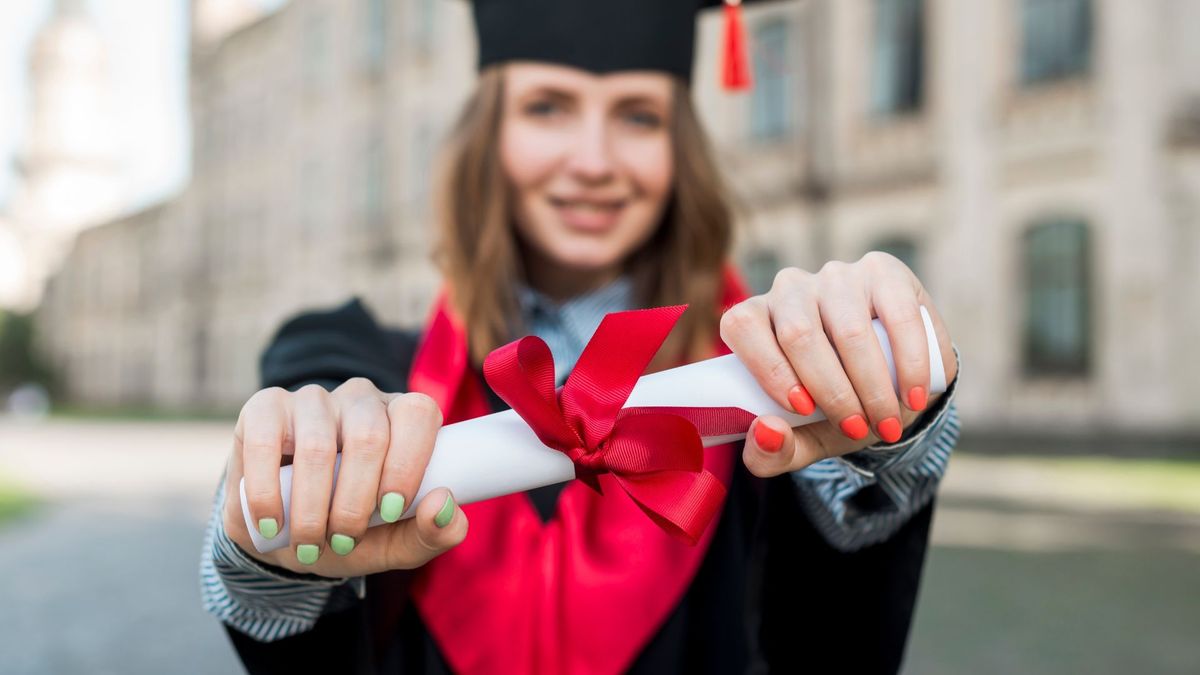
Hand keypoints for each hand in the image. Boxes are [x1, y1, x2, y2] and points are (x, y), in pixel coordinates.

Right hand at [221, 378, 467, 576]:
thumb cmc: (351, 533)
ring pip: (318, 444)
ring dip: (312, 507)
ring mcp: (312, 399)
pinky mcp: (264, 408)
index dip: (407, 464)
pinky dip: (268, 493)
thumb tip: (446, 504)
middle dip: (356, 502)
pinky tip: (272, 524)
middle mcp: (361, 399)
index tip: (389, 513)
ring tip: (309, 544)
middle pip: (369, 435)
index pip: (418, 415)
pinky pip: (266, 442)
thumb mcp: (397, 544)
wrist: (284, 539)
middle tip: (344, 542)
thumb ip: (435, 533)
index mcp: (402, 419)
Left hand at [720, 252, 957, 476]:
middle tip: (857, 430)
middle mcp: (790, 289)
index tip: (803, 410)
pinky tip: (914, 394)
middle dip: (832, 393)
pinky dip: (909, 362)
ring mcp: (836, 276)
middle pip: (799, 335)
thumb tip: (766, 432)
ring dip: (872, 385)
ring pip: (848, 330)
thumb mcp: (802, 438)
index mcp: (755, 318)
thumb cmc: (834, 408)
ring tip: (888, 422)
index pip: (743, 327)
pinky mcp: (882, 272)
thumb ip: (773, 452)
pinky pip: (898, 316)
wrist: (890, 387)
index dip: (770, 369)